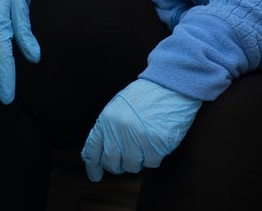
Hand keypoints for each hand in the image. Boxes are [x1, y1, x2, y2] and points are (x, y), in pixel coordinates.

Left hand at [81, 79, 200, 181]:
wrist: (169, 85)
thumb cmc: (145, 96)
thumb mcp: (118, 107)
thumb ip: (109, 128)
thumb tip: (101, 153)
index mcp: (106, 120)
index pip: (92, 151)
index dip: (93, 167)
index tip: (96, 176)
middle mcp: (118, 130)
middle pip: (111, 163)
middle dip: (118, 165)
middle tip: (127, 159)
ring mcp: (137, 138)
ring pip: (131, 166)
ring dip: (138, 160)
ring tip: (145, 145)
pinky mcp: (155, 145)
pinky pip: (151, 164)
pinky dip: (154, 157)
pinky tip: (156, 143)